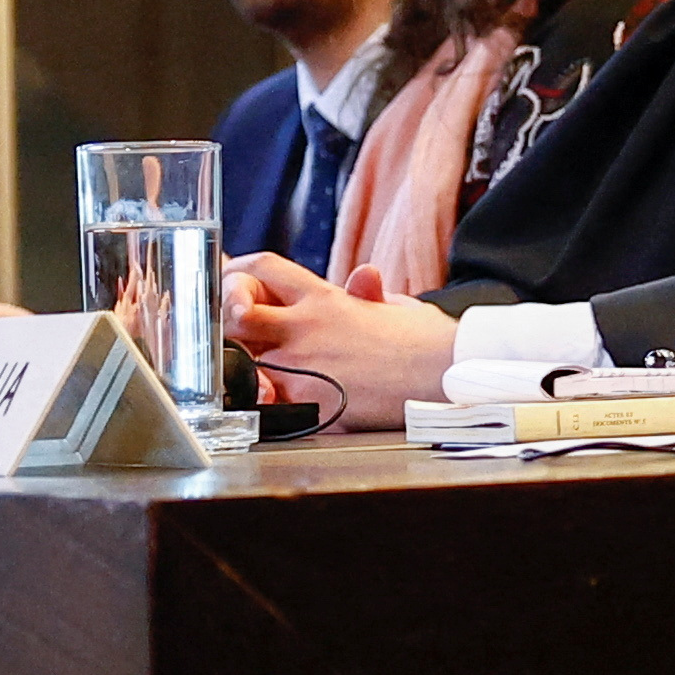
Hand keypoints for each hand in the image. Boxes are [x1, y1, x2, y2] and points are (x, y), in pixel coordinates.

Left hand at [223, 252, 459, 431]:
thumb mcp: (396, 306)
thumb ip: (367, 295)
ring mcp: (303, 364)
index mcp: (325, 297)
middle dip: (226, 319)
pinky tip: (270, 406)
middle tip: (229, 333)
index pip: (264, 268)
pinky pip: (266, 402)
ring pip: (242, 360)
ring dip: (241, 367)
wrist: (448, 373)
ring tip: (247, 375)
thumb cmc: (429, 341)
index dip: (238, 272)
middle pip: (237, 310)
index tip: (231, 281)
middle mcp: (306, 326)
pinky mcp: (310, 401)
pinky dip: (263, 405)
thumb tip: (363, 277)